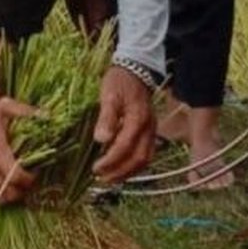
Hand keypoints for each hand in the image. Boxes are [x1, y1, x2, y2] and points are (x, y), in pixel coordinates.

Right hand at [0, 73, 36, 204]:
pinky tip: (11, 184)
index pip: (16, 177)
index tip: (37, 172)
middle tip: (33, 180)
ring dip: (14, 195)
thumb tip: (48, 115)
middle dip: (24, 191)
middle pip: (9, 193)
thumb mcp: (6, 105)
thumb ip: (27, 111)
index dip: (30, 180)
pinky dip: (3, 193)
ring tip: (23, 184)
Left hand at [91, 66, 155, 183]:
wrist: (136, 70)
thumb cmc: (119, 82)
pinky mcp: (151, 131)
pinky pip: (146, 153)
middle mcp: (149, 127)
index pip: (125, 147)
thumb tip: (101, 140)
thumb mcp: (108, 96)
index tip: (95, 169)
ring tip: (110, 178)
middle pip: (139, 158)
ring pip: (145, 158)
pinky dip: (134, 164)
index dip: (111, 161)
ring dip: (128, 172)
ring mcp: (152, 130)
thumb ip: (106, 118)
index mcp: (138, 119)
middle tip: (101, 178)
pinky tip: (121, 167)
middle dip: (120, 172)